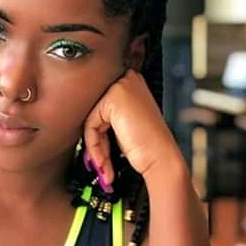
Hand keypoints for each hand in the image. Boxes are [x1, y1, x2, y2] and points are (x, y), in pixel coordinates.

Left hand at [83, 69, 179, 185]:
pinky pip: (91, 124)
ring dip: (95, 148)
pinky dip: (95, 146)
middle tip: (101, 164)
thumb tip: (83, 126)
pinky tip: (104, 161)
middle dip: (95, 142)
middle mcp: (127, 79)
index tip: (98, 155)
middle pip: (95, 113)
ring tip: (105, 165)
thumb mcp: (121, 126)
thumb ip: (105, 119)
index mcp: (131, 83)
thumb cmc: (147, 146)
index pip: (101, 107)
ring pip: (91, 119)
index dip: (98, 134)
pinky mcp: (114, 98)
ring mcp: (121, 86)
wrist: (161, 159)